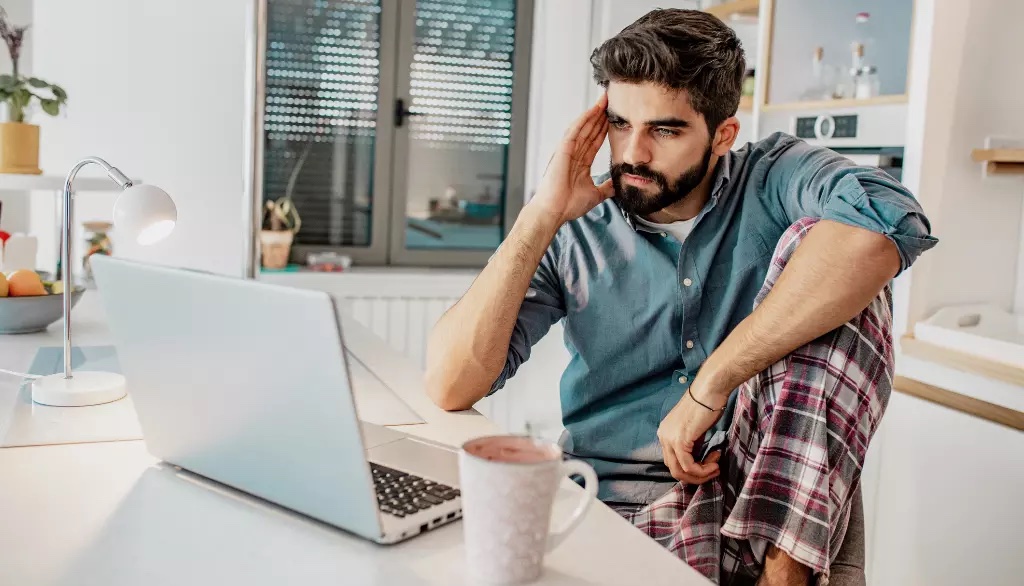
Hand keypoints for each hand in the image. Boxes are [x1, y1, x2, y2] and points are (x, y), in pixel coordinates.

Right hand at [529, 93, 613, 225]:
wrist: (554, 211)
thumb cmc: (568, 205)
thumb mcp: (595, 194)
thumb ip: (606, 187)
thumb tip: (618, 184)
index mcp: (580, 163)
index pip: (595, 141)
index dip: (604, 129)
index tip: (614, 118)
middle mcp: (573, 154)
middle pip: (590, 130)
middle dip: (600, 116)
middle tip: (611, 101)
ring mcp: (567, 151)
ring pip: (583, 127)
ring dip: (593, 113)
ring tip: (604, 100)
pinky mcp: (562, 150)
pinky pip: (574, 131)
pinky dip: (583, 120)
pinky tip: (593, 110)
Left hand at [657, 378, 728, 484]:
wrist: (710, 390)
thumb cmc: (707, 406)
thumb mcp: (696, 431)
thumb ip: (692, 446)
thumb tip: (697, 462)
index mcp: (665, 433)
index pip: (673, 462)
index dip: (692, 469)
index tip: (710, 463)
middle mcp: (663, 436)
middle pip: (674, 470)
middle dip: (695, 476)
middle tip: (713, 470)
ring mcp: (669, 438)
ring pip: (679, 472)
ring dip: (700, 475)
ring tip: (715, 467)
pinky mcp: (679, 440)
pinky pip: (688, 466)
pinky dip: (702, 470)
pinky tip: (714, 464)